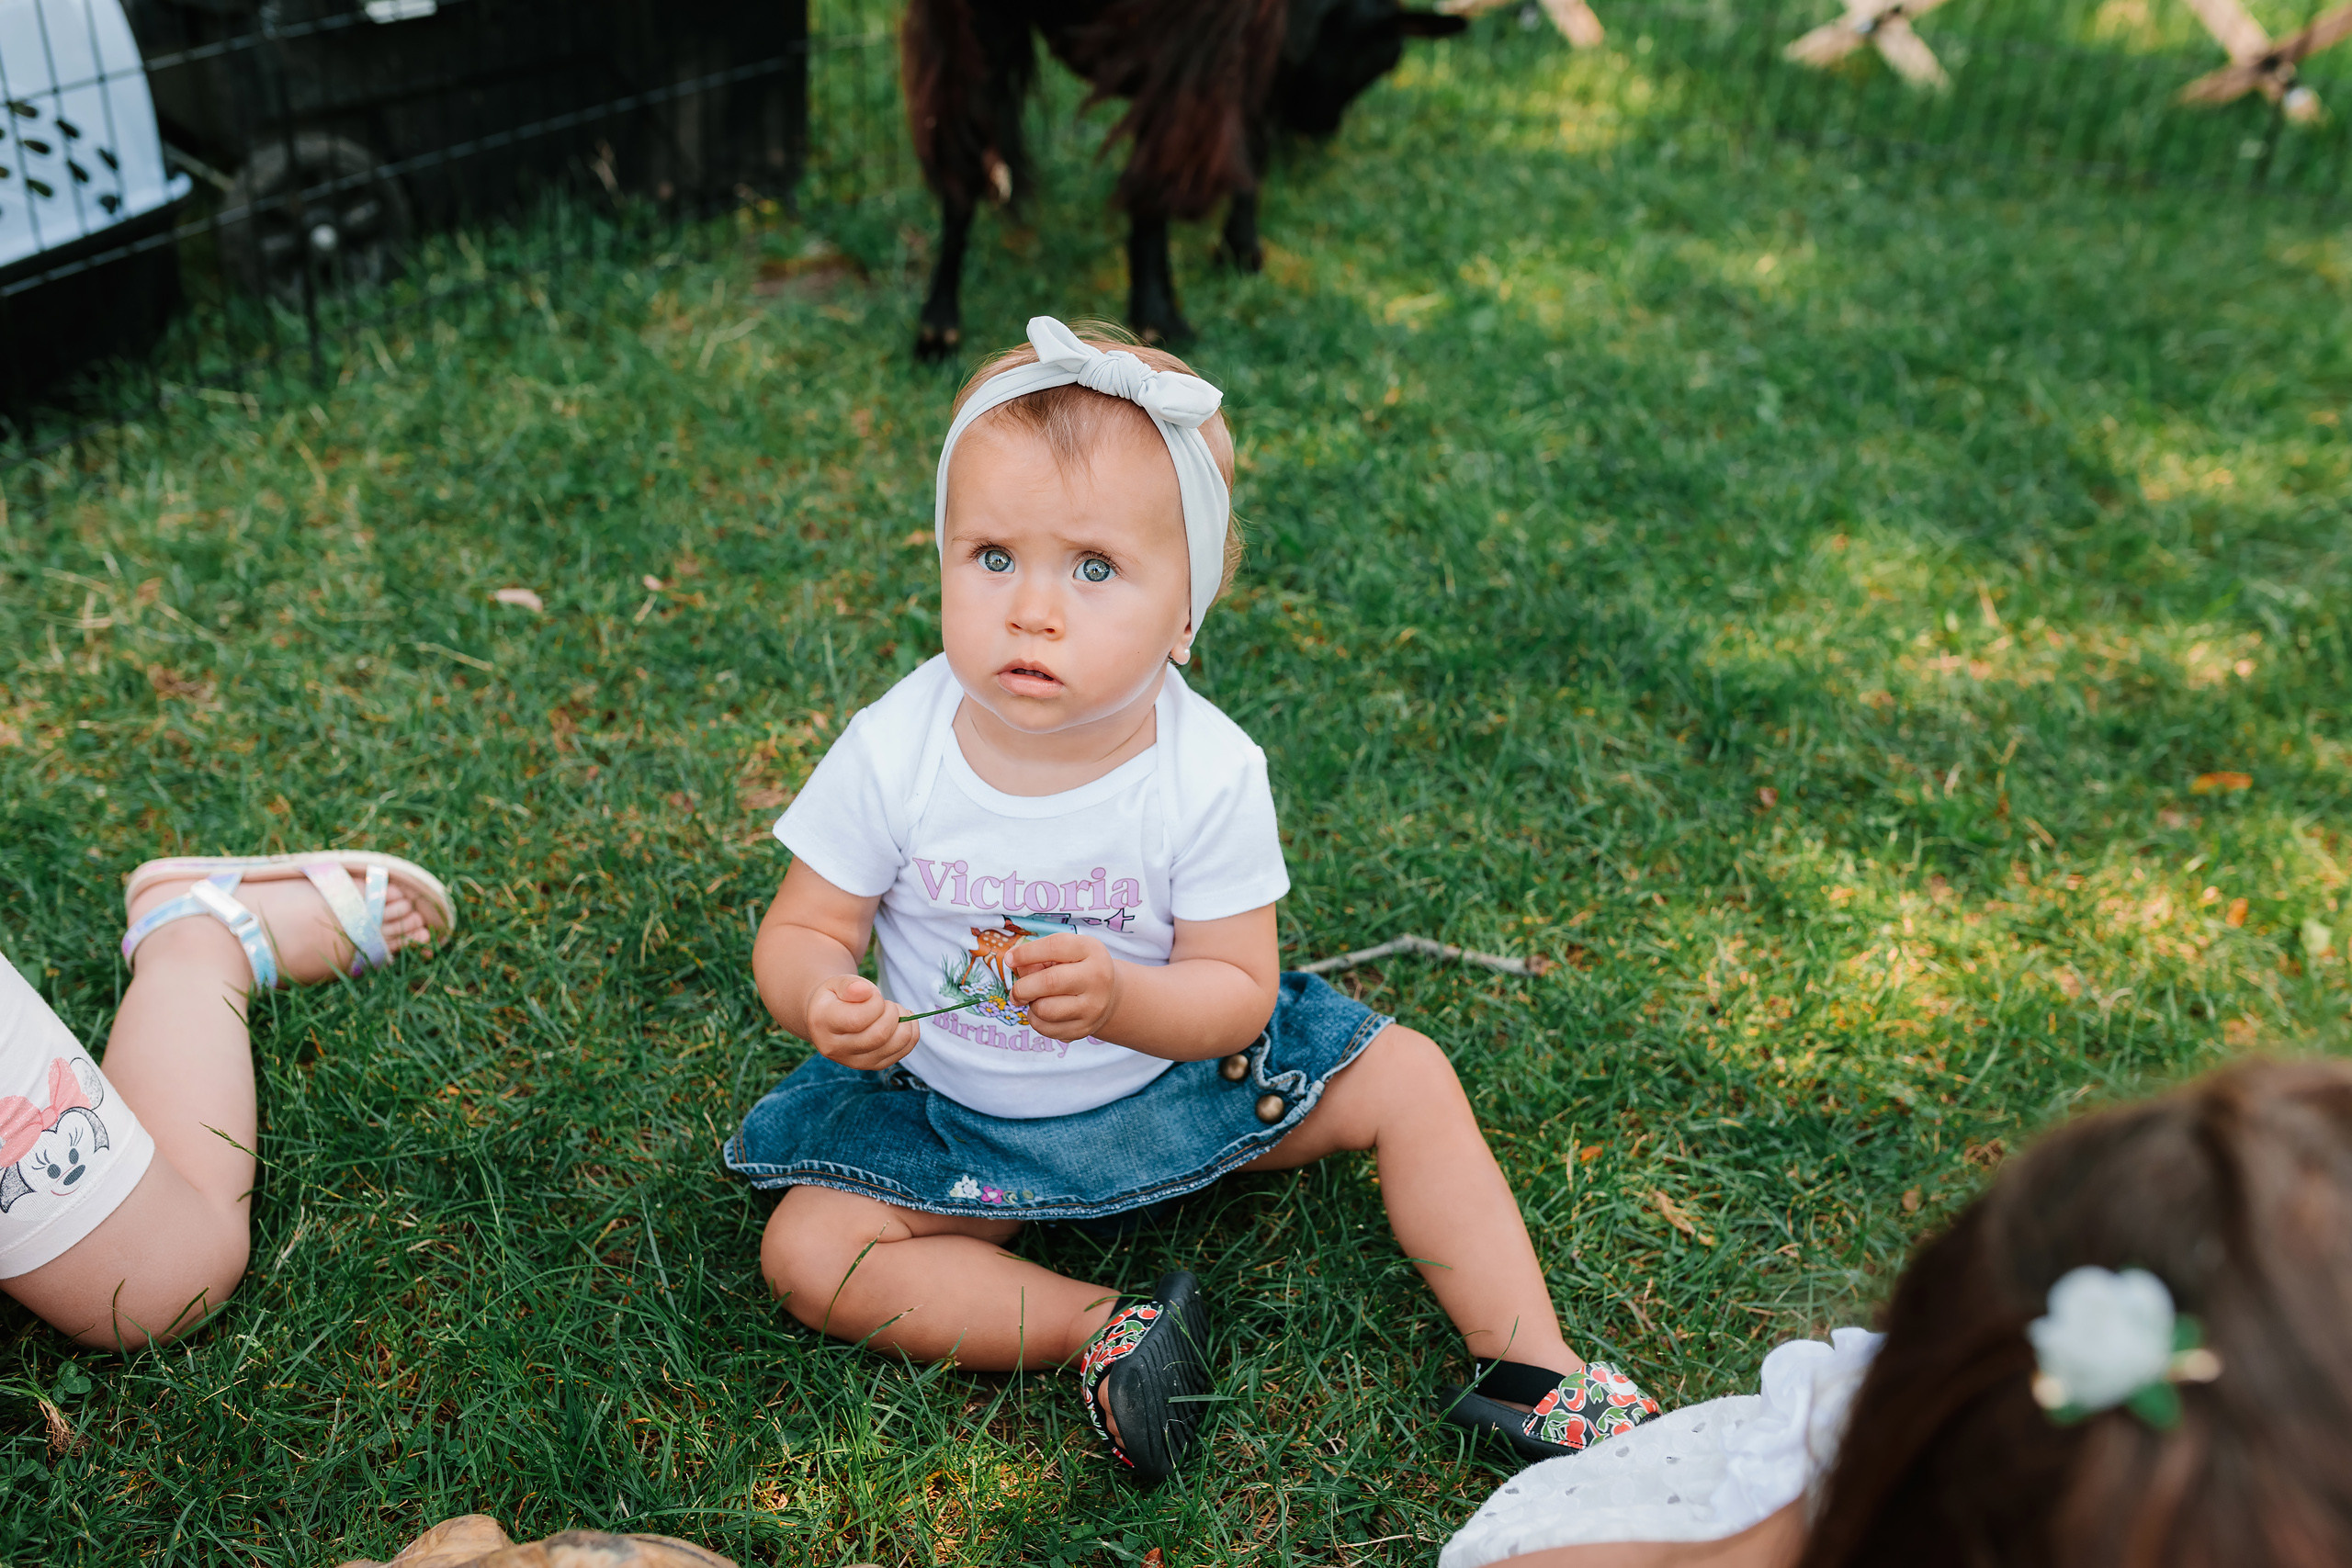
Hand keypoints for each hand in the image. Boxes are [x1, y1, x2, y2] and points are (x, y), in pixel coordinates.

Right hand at [805, 974, 919, 1069]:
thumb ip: (849, 985)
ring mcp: (855, 1062)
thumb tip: (865, 991)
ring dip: (904, 1023)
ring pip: (894, 1045)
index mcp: (822, 1023)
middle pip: (879, 1036)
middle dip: (892, 1013)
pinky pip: (903, 1052)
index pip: (858, 1020)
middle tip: (887, 1003)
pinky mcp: (873, 1065)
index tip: (873, 994)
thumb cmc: (837, 997)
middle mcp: (835, 1048)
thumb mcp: (837, 983)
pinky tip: (900, 1021)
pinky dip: (910, 1033)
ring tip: (894, 1011)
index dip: (875, 1003)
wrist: (830, 1020)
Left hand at [1008, 933, 1121, 1041]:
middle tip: (1016, 992)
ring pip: (1045, 1010)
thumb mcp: (1065, 953)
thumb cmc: (1078, 968)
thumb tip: (1017, 968)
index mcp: (1091, 950)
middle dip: (1022, 987)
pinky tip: (1044, 1013)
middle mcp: (1097, 978)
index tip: (1009, 960)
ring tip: (1036, 1000)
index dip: (1026, 953)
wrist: (1108, 995)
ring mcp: (1093, 1006)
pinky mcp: (1084, 1029)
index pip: (1054, 947)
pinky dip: (1036, 1021)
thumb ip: (1039, 957)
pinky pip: (1046, 1029)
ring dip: (1031, 1006)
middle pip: (1049, 982)